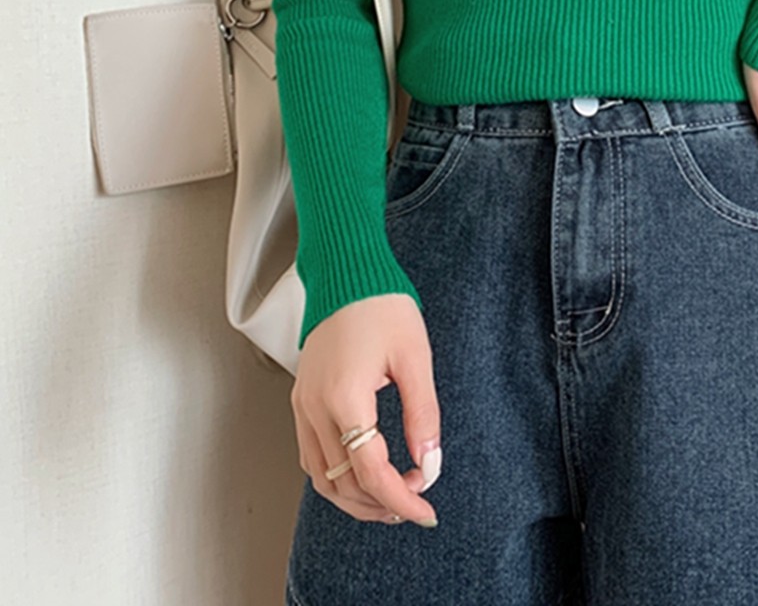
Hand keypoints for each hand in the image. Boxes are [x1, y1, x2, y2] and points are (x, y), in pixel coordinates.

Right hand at [291, 293, 440, 526]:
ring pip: (321, 478)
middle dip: (380, 505)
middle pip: (341, 485)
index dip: (401, 499)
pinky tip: (365, 473)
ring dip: (356, 497)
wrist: (347, 273)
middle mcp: (314, 409)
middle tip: (415, 505)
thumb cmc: (382, 306)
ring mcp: (302, 406)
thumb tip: (429, 464)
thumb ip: (423, 415)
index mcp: (344, 398)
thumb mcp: (415, 358)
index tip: (426, 510)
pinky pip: (312, 456)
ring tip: (393, 497)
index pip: (370, 473)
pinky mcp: (301, 400)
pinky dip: (337, 476)